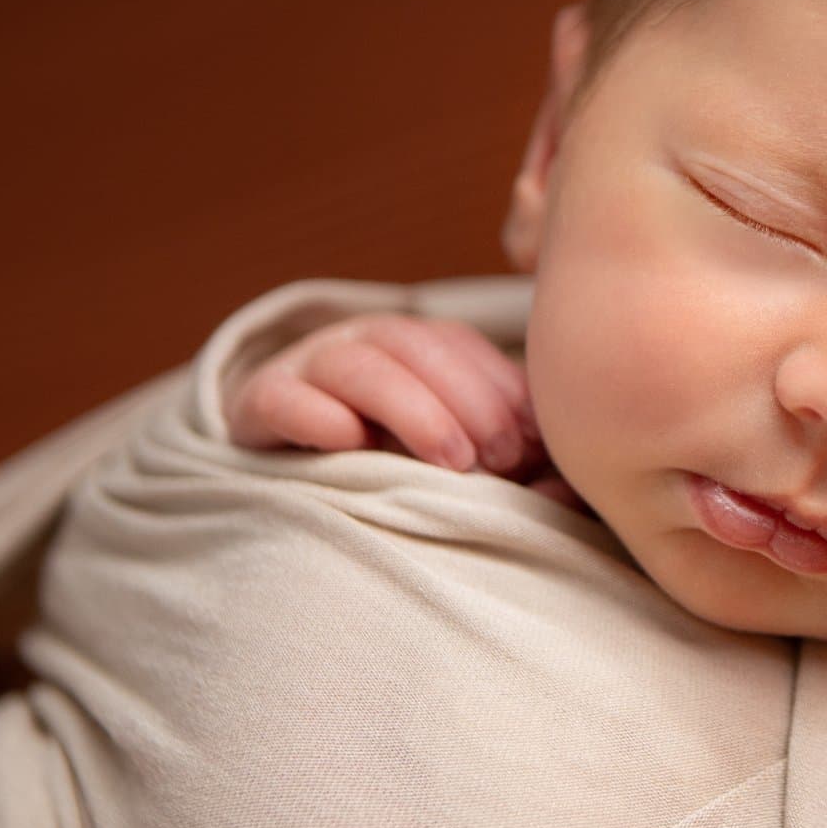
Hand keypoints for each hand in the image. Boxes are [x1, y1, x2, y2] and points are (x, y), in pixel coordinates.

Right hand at [226, 313, 542, 477]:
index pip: (460, 346)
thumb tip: (567, 485)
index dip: (501, 390)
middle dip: (468, 401)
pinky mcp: (258, 403)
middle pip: (416, 346)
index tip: (533, 445)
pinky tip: (352, 443)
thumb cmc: (396, 465)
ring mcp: (306, 366)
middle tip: (501, 460)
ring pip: (357, 363)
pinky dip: (316, 415)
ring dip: (412, 408)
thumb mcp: (457, 454)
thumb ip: (511, 459)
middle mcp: (363, 342)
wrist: (285, 470)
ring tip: (453, 462)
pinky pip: (281, 396)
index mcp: (415, 344)